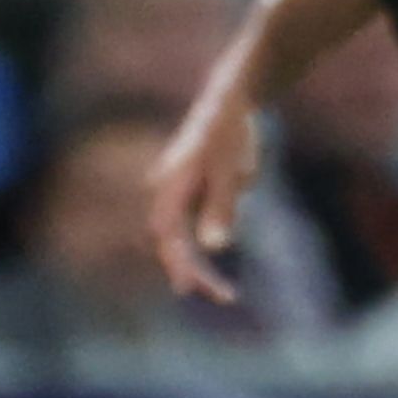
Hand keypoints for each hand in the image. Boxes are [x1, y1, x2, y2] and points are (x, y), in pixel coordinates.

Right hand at [146, 89, 258, 304]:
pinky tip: (220, 274)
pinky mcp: (190, 199)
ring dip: (198, 269)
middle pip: (171, 244)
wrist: (229, 100)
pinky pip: (192, 234)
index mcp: (170, 188)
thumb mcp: (231, 169)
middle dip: (192, 273)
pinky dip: (203, 255)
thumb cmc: (228, 131)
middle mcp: (166, 195)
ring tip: (226, 294)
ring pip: (180, 243)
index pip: (167, 237)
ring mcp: (177, 198)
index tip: (191, 292)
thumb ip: (221, 207)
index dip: (179, 265)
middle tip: (224, 297)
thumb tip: (214, 248)